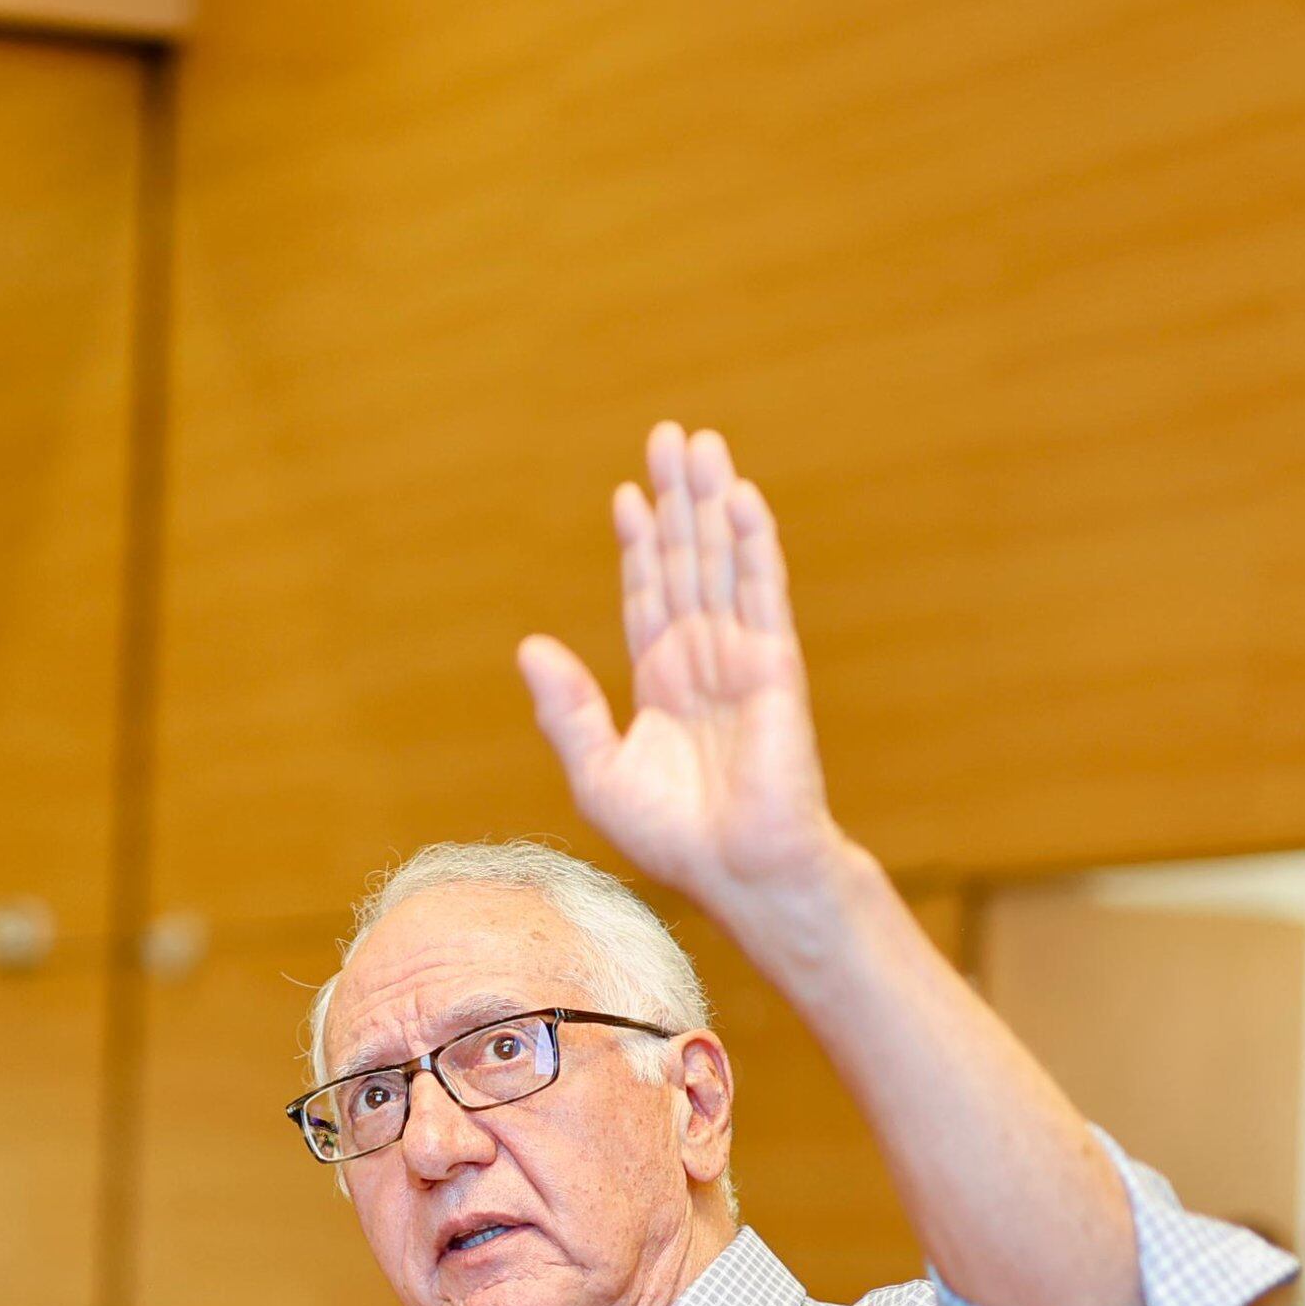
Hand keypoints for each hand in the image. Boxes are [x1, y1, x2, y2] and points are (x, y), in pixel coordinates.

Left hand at [516, 424, 849, 928]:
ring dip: (712, 502)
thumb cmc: (673, 837)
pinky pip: (762, 592)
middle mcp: (701, 660)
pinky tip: (741, 498)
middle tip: (669, 436)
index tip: (627, 493)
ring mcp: (740, 657)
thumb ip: (568, 709)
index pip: (647, 596)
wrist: (737, 870)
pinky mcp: (774, 665)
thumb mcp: (598, 772)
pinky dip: (752, 543)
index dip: (638, 543)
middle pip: (686, 563)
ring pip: (721, 563)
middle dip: (677, 500)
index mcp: (660, 684)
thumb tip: (530, 647)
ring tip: (701, 444)